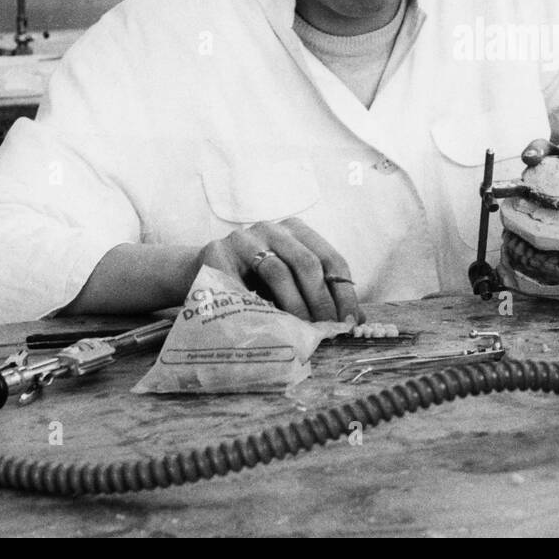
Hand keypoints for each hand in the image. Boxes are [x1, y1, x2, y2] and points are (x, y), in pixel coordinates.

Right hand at [194, 218, 361, 323]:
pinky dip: (258, 307)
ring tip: (300, 331)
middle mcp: (272, 228)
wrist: (198, 275)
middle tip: (327, 329)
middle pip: (307, 262)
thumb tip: (359, 320)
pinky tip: (266, 324)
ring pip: (277, 271)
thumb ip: (320, 295)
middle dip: (321, 300)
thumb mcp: (289, 284)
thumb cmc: (252, 283)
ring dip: (293, 306)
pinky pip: (243, 283)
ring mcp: (243, 238)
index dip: (344, 292)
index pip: (331, 258)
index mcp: (296, 230)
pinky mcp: (217, 253)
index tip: (350, 321)